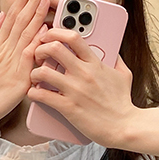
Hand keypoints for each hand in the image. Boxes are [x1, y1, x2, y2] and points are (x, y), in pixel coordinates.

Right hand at [0, 0, 50, 126]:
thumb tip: (1, 16)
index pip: (12, 15)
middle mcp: (5, 49)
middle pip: (20, 19)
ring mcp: (11, 62)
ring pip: (26, 33)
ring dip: (37, 14)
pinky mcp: (18, 77)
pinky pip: (29, 56)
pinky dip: (36, 42)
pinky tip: (45, 30)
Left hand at [27, 28, 135, 146]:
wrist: (125, 127)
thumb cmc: (123, 103)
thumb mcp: (124, 75)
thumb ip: (116, 59)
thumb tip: (112, 49)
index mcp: (95, 63)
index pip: (73, 37)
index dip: (56, 32)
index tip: (48, 35)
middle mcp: (84, 73)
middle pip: (54, 48)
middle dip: (40, 48)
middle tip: (38, 55)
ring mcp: (75, 90)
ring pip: (43, 72)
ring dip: (34, 72)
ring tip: (35, 77)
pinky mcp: (68, 107)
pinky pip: (42, 95)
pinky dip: (33, 93)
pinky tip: (34, 93)